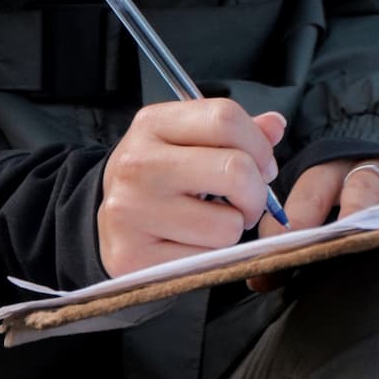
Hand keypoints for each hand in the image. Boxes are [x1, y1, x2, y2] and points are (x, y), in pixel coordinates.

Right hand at [96, 100, 287, 279]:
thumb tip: (275, 126)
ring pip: (227, 225)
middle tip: (243, 201)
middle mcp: (138, 164)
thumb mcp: (185, 142)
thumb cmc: (157, 178)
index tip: (261, 165)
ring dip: (231, 229)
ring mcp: (132, 211)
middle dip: (255, 193)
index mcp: (152, 124)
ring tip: (209, 222)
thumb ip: (232, 132)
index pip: (225, 119)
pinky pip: (206, 259)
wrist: (104, 223)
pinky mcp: (133, 256)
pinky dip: (209, 256)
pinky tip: (188, 243)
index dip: (259, 145)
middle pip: (235, 169)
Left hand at [264, 156, 378, 233]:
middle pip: (361, 186)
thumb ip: (288, 242)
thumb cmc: (345, 203)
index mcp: (331, 171)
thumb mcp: (315, 209)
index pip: (312, 186)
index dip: (301, 213)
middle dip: (353, 212)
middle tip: (347, 236)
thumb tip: (258, 281)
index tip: (292, 242)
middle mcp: (368, 169)